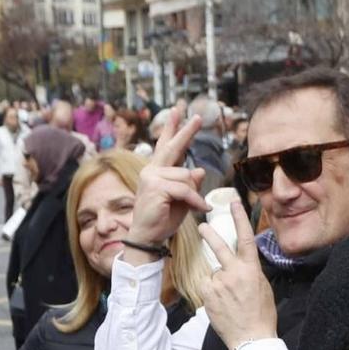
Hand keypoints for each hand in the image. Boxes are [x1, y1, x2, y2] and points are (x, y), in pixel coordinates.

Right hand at [127, 113, 208, 248]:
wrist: (148, 238)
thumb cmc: (163, 220)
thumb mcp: (182, 200)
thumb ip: (189, 184)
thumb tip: (199, 169)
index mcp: (156, 171)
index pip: (166, 146)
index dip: (172, 129)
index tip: (177, 111)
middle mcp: (151, 170)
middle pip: (173, 147)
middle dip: (186, 132)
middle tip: (198, 117)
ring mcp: (151, 177)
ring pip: (186, 176)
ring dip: (195, 194)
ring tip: (196, 207)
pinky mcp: (155, 187)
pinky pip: (185, 189)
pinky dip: (195, 200)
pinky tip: (200, 209)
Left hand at [195, 193, 275, 349]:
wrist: (251, 339)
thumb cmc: (261, 314)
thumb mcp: (263, 287)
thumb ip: (251, 271)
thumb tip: (242, 263)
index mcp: (252, 269)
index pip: (246, 238)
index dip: (239, 218)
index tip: (234, 203)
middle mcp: (234, 273)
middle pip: (219, 248)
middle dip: (209, 235)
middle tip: (202, 227)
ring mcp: (219, 283)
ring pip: (214, 274)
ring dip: (219, 282)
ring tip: (229, 300)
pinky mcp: (208, 294)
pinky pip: (207, 286)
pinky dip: (212, 292)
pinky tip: (221, 304)